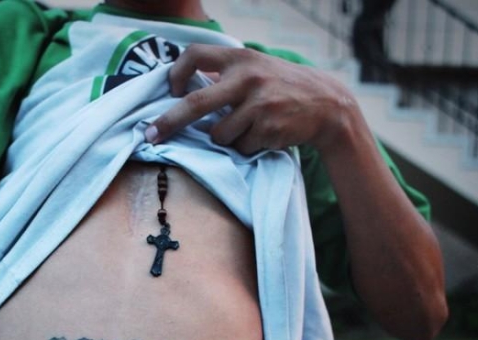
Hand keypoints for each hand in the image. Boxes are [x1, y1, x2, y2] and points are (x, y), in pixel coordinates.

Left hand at [146, 44, 356, 154]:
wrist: (327, 104)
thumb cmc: (281, 87)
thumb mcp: (256, 68)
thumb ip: (225, 75)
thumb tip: (182, 90)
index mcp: (240, 58)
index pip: (195, 54)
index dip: (176, 73)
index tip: (170, 90)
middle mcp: (248, 78)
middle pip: (195, 103)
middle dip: (169, 122)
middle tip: (150, 136)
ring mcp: (258, 104)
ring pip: (218, 135)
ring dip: (226, 138)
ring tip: (249, 126)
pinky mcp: (268, 129)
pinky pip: (240, 147)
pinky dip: (246, 146)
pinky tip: (264, 134)